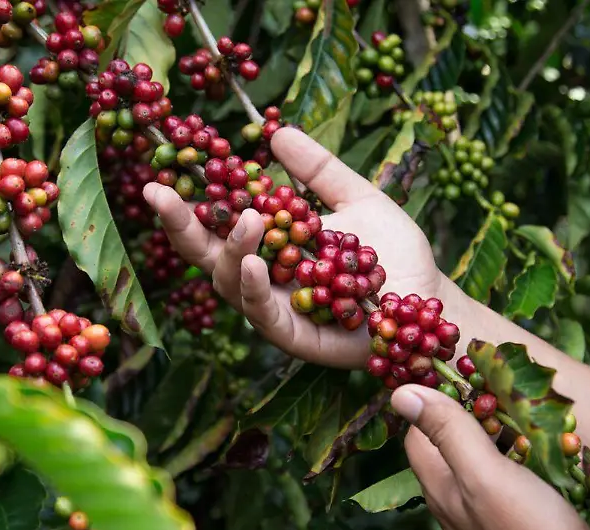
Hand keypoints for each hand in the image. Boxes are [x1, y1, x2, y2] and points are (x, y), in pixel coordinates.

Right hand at [142, 127, 446, 369]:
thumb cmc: (393, 255)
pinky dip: (255, 291)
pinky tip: (255, 263)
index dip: (186, 206)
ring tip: (247, 219)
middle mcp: (264, 281)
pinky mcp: (297, 337)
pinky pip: (265, 317)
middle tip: (163, 194)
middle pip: (209, 257)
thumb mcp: (357, 198)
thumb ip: (318, 170)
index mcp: (270, 247)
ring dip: (232, 251)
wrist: (430, 300)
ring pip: (232, 285)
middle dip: (181, 227)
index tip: (160, 178)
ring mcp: (277, 311)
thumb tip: (277, 131)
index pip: (217, 226)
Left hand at [389, 384, 589, 529]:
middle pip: (451, 443)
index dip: (430, 398)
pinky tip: (548, 443)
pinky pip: (514, 478)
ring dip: (501, 432)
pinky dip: (525, 455)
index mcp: (440, 487)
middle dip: (471, 410)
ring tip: (527, 403)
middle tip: (501, 380)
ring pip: (485, 460)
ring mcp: (491, 514)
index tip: (457, 367)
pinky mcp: (522, 521)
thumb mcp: (485, 475)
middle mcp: (458, 501)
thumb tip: (400, 392)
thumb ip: (447, 432)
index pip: (417, 432)